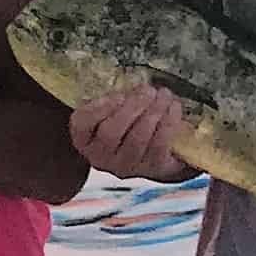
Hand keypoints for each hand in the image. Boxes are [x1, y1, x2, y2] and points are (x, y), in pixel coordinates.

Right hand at [68, 84, 195, 182]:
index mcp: (84, 139)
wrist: (151, 151)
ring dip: (153, 113)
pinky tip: (173, 108)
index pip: (82, 124)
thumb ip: (115, 99)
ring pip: (137, 139)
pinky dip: (168, 123)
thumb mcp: (114, 110)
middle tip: (148, 90)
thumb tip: (135, 86)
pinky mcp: (151, 169)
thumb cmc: (128, 124)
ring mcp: (125, 167)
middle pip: (111, 132)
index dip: (99, 108)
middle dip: (133, 108)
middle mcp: (100, 157)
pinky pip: (159, 145)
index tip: (118, 94)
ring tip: (164, 95)